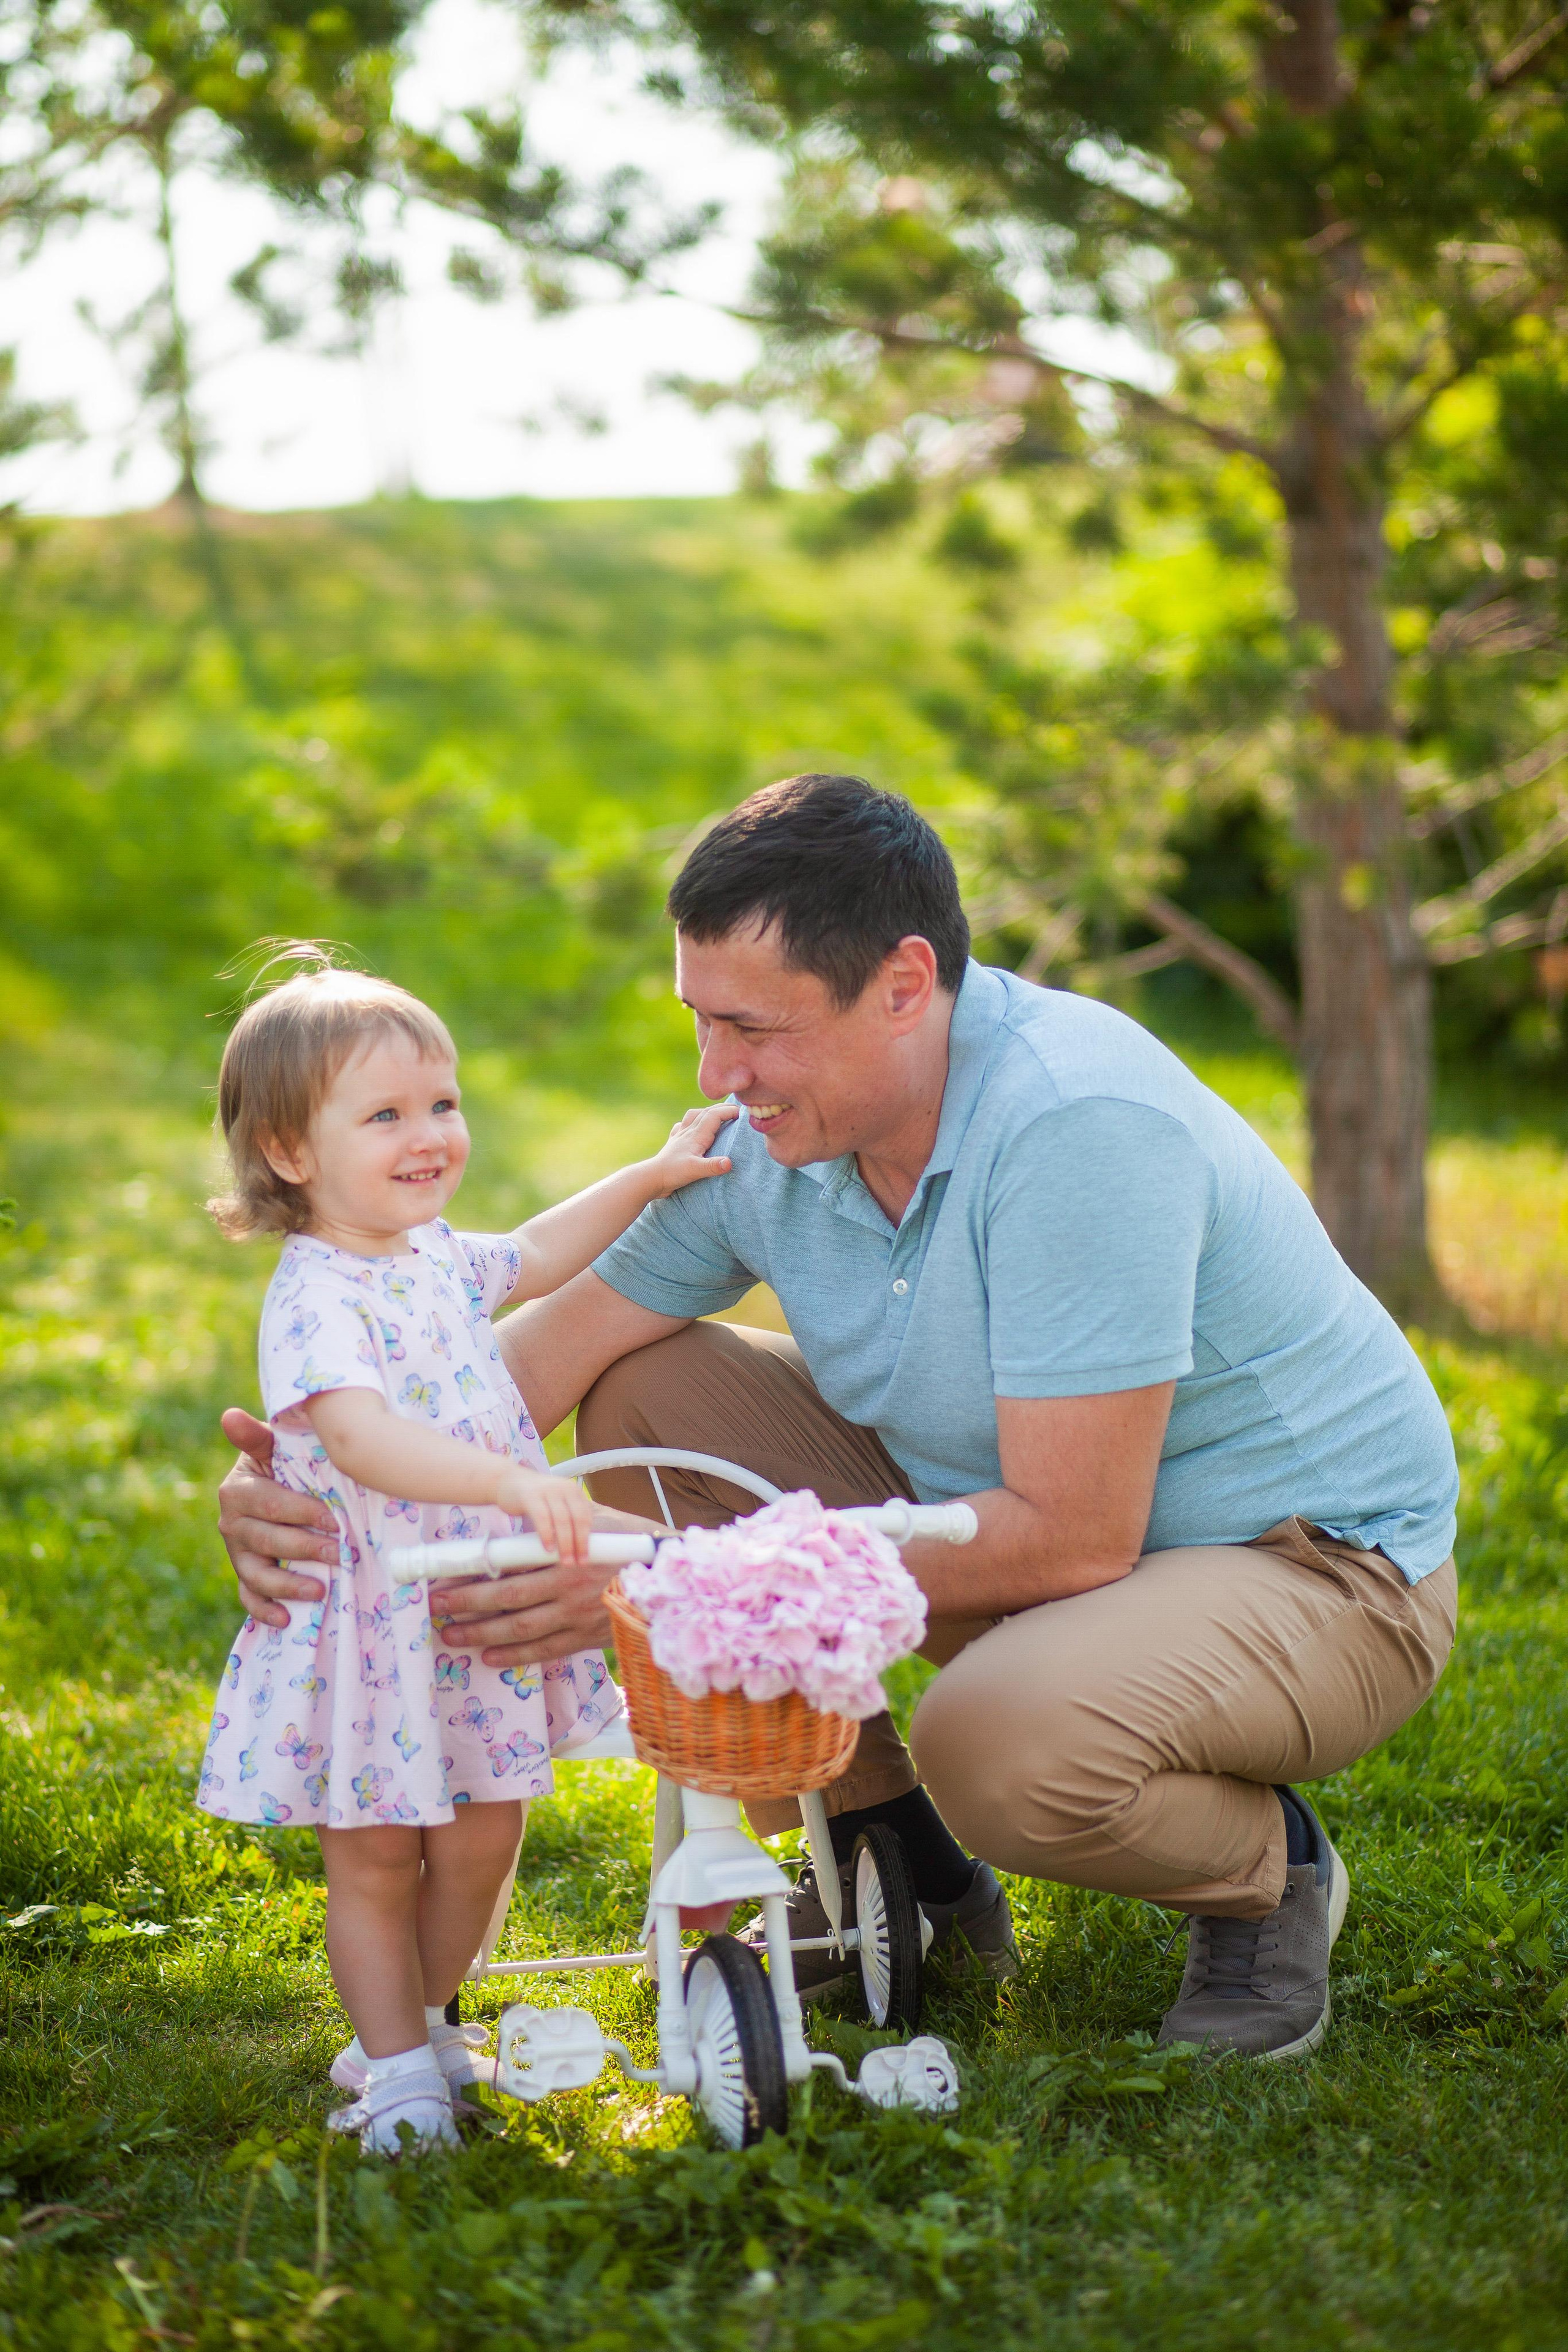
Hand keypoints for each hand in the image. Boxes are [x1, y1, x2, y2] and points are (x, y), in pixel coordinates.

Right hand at [217, 1407, 335, 1628]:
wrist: (282, 1486)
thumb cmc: (284, 1463)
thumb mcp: (273, 1447)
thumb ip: (256, 1436)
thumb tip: (229, 1415)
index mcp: (237, 1490)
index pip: (270, 1504)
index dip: (302, 1512)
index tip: (335, 1520)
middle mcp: (230, 1523)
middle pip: (266, 1540)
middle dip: (304, 1548)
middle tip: (340, 1554)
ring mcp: (237, 1553)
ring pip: (256, 1574)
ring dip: (288, 1584)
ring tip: (321, 1589)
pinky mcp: (245, 1576)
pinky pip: (248, 1598)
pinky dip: (264, 1611)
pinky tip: (287, 1620)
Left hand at [435, 1503, 660, 1666]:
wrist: (672, 1580)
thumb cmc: (632, 1542)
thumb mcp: (599, 1520)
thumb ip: (561, 1521)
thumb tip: (522, 1517)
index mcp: (567, 1555)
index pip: (511, 1566)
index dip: (476, 1575)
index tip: (446, 1579)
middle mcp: (568, 1587)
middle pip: (508, 1600)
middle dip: (467, 1606)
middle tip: (437, 1609)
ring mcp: (577, 1617)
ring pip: (520, 1629)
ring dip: (482, 1633)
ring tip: (452, 1635)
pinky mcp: (586, 1638)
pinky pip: (544, 1651)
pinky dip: (514, 1655)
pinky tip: (488, 1656)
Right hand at [494, 1465, 595, 1564]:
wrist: (509, 1481)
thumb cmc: (536, 1498)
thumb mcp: (556, 1503)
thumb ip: (568, 1518)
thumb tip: (578, 1548)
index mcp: (574, 1491)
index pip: (586, 1517)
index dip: (586, 1539)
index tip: (584, 1558)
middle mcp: (564, 1488)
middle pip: (577, 1519)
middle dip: (579, 1543)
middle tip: (577, 1563)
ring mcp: (548, 1490)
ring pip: (562, 1520)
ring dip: (565, 1543)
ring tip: (565, 1561)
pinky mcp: (531, 1496)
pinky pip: (542, 1518)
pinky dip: (547, 1535)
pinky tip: (548, 1548)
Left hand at [647, 1104, 737, 1196]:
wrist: (650, 1178)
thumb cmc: (672, 1173)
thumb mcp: (695, 1171)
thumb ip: (712, 1166)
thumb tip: (730, 1162)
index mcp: (696, 1135)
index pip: (715, 1115)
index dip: (729, 1111)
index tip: (744, 1113)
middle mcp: (688, 1131)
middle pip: (706, 1112)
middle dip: (722, 1108)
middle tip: (737, 1110)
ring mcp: (679, 1136)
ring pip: (694, 1116)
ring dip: (706, 1111)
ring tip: (716, 1113)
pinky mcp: (673, 1143)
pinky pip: (682, 1126)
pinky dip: (690, 1122)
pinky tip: (690, 1127)